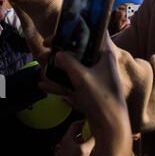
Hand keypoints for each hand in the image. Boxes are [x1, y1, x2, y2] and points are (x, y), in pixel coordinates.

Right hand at [40, 38, 131, 155]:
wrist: (111, 127)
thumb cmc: (100, 97)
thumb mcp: (82, 77)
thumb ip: (68, 62)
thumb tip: (58, 54)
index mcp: (105, 53)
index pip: (93, 32)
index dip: (77, 28)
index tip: (60, 31)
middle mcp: (101, 62)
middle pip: (79, 51)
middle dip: (61, 52)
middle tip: (44, 52)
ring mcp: (96, 77)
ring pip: (74, 67)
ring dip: (58, 68)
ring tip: (41, 67)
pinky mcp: (90, 90)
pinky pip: (73, 82)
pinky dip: (60, 83)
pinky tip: (44, 85)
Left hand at [53, 120, 94, 155]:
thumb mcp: (85, 149)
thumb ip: (91, 139)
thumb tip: (98, 132)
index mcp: (67, 138)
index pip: (75, 124)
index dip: (84, 122)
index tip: (91, 122)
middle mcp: (66, 143)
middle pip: (78, 134)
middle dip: (87, 133)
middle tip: (95, 132)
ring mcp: (67, 151)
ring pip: (79, 143)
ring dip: (87, 142)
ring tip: (95, 143)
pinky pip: (78, 151)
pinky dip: (85, 150)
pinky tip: (92, 153)